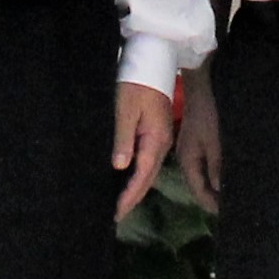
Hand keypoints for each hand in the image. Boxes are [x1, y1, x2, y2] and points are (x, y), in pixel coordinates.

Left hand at [111, 83, 177, 215]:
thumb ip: (123, 139)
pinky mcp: (157, 133)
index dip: (129, 196)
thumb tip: (120, 167)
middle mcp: (162, 143)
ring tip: (121, 204)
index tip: (117, 213)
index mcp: (156, 140)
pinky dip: (138, 175)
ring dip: (136, 189)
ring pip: (149, 171)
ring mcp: (161, 138)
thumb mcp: (126, 109)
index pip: (142, 176)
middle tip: (116, 216)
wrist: (154, 62)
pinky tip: (128, 180)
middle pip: (148, 178)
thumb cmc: (137, 83)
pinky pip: (148, 161)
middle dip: (133, 198)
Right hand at [172, 73, 221, 211]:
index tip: (225, 215)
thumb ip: (216, 168)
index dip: (211, 204)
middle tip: (229, 211)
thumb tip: (219, 191)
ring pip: (199, 179)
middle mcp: (184, 161)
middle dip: (211, 199)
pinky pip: (200, 169)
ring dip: (211, 189)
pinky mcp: (193, 148)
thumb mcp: (215, 143)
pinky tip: (220, 181)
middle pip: (197, 187)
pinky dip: (210, 178)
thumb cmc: (208, 117)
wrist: (200, 93)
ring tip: (227, 200)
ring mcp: (187, 154)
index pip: (198, 191)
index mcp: (187, 162)